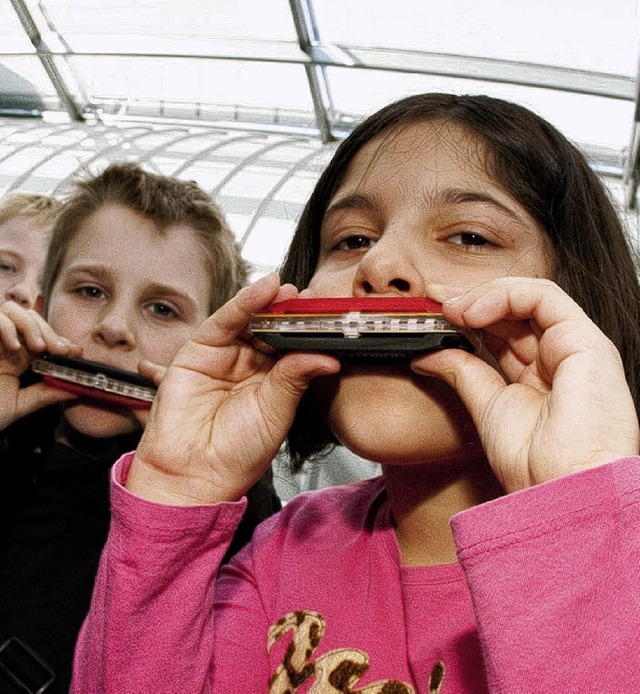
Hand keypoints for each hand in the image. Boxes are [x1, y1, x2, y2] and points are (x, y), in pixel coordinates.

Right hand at [0, 301, 79, 430]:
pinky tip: (13, 346)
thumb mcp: (20, 405)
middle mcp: (4, 343)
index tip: (75, 351)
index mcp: (17, 357)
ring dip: (30, 325)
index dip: (61, 340)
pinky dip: (6, 326)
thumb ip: (46, 394)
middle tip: (60, 350)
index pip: (43, 336)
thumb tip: (77, 389)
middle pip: (31, 318)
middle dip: (50, 332)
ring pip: (13, 310)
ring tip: (37, 347)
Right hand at [127, 274, 340, 504]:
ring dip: (269, 301)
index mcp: (273, 381)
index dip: (307, 330)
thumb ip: (296, 378)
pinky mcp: (199, 351)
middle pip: (271, 328)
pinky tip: (264, 289)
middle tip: (310, 298)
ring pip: (249, 320)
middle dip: (290, 312)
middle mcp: (249, 366)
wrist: (195, 474)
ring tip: (289, 289)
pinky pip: (224, 322)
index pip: (292, 347)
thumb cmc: (237, 453)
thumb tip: (328, 357)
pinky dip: (243, 303)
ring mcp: (225, 357)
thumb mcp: (276, 412)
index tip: (328, 315)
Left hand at [413, 278, 639, 491]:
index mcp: (539, 375)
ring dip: (484, 295)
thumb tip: (426, 355)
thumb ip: (462, 373)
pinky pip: (544, 298)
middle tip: (435, 300)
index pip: (503, 330)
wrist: (561, 490)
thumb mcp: (485, 406)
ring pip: (529, 296)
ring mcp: (574, 347)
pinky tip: (473, 312)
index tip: (433, 310)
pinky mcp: (586, 341)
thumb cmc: (536, 464)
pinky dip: (504, 296)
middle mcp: (559, 358)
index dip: (469, 314)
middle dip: (471, 299)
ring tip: (451, 309)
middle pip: (514, 310)